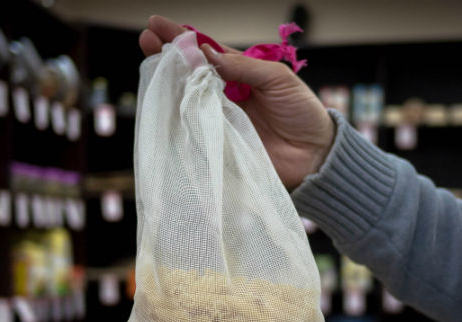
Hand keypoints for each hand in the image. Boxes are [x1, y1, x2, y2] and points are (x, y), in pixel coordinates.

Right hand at [139, 15, 334, 189]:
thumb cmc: (303, 114)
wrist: (315, 156)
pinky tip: (165, 102)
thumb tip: (208, 55)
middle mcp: (225, 95)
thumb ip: (244, 67)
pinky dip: (178, 117)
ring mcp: (219, 119)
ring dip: (168, 83)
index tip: (159, 24)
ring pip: (187, 98)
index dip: (184, 38)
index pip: (207, 52)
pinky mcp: (219, 144)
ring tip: (151, 65)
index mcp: (241, 73)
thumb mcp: (278, 79)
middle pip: (190, 73)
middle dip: (167, 55)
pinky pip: (194, 129)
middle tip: (146, 40)